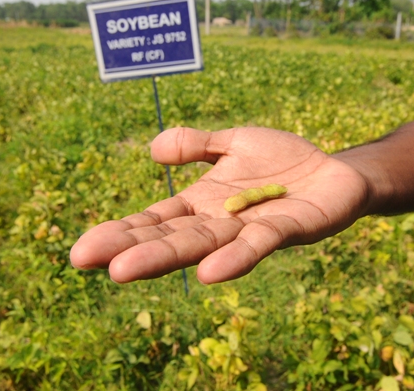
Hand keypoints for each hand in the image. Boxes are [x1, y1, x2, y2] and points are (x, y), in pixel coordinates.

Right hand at [70, 127, 368, 283]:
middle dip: (128, 249)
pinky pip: (257, 245)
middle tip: (84, 259)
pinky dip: (233, 259)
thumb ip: (196, 143)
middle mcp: (219, 223)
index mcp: (201, 204)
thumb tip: (152, 149)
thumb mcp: (233, 142)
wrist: (333, 171)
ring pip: (202, 246)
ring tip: (123, 271)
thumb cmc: (280, 162)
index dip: (119, 233)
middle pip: (168, 237)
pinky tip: (208, 272)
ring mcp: (249, 231)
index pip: (153, 220)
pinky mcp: (286, 230)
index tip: (80, 250)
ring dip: (164, 258)